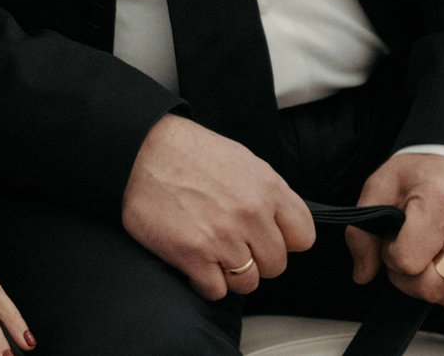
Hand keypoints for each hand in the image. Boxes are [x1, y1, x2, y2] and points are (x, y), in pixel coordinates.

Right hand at [122, 113, 315, 299]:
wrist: (140, 150)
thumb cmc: (186, 151)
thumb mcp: (240, 159)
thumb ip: (266, 192)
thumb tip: (280, 222)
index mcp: (266, 186)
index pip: (303, 236)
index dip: (285, 239)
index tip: (269, 237)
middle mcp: (250, 213)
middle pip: (276, 265)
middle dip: (256, 257)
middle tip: (233, 242)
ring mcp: (223, 237)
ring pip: (248, 283)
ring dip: (230, 272)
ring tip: (212, 250)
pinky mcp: (194, 256)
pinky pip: (216, 291)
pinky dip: (205, 281)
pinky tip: (195, 260)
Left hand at [347, 153, 443, 319]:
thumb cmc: (429, 170)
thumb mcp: (384, 183)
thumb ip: (362, 229)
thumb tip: (362, 274)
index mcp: (439, 205)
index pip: (405, 262)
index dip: (391, 254)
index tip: (395, 237)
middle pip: (427, 288)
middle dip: (407, 275)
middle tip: (409, 249)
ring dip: (431, 283)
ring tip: (430, 253)